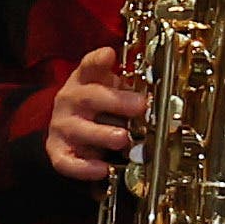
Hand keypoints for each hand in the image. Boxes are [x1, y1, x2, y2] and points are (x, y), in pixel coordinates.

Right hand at [45, 46, 145, 184]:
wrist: (73, 131)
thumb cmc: (101, 109)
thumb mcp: (114, 91)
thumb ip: (133, 89)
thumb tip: (166, 96)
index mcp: (85, 81)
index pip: (89, 66)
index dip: (98, 60)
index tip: (109, 54)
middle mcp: (70, 100)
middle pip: (88, 97)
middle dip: (115, 101)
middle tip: (139, 105)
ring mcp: (62, 126)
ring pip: (77, 129)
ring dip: (101, 134)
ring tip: (122, 139)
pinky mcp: (58, 150)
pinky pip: (67, 161)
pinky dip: (84, 167)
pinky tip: (102, 169)